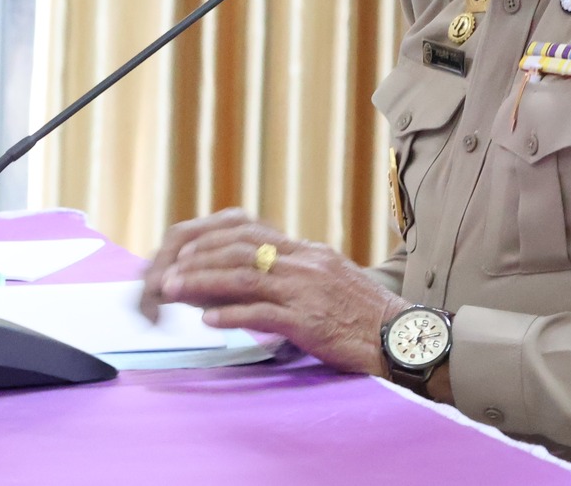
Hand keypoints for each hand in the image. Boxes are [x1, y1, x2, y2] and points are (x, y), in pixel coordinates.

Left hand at [138, 208, 407, 376]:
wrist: (401, 337)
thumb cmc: (364, 316)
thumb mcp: (329, 281)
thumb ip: (294, 274)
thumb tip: (251, 279)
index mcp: (309, 252)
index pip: (251, 233)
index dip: (213, 239)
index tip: (187, 250)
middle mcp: (306, 264)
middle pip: (241, 250)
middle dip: (199, 259)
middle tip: (169, 270)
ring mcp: (307, 291)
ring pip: (244, 277)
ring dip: (202, 283)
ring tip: (174, 290)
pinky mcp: (309, 322)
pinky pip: (262, 314)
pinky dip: (230, 316)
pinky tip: (208, 321)